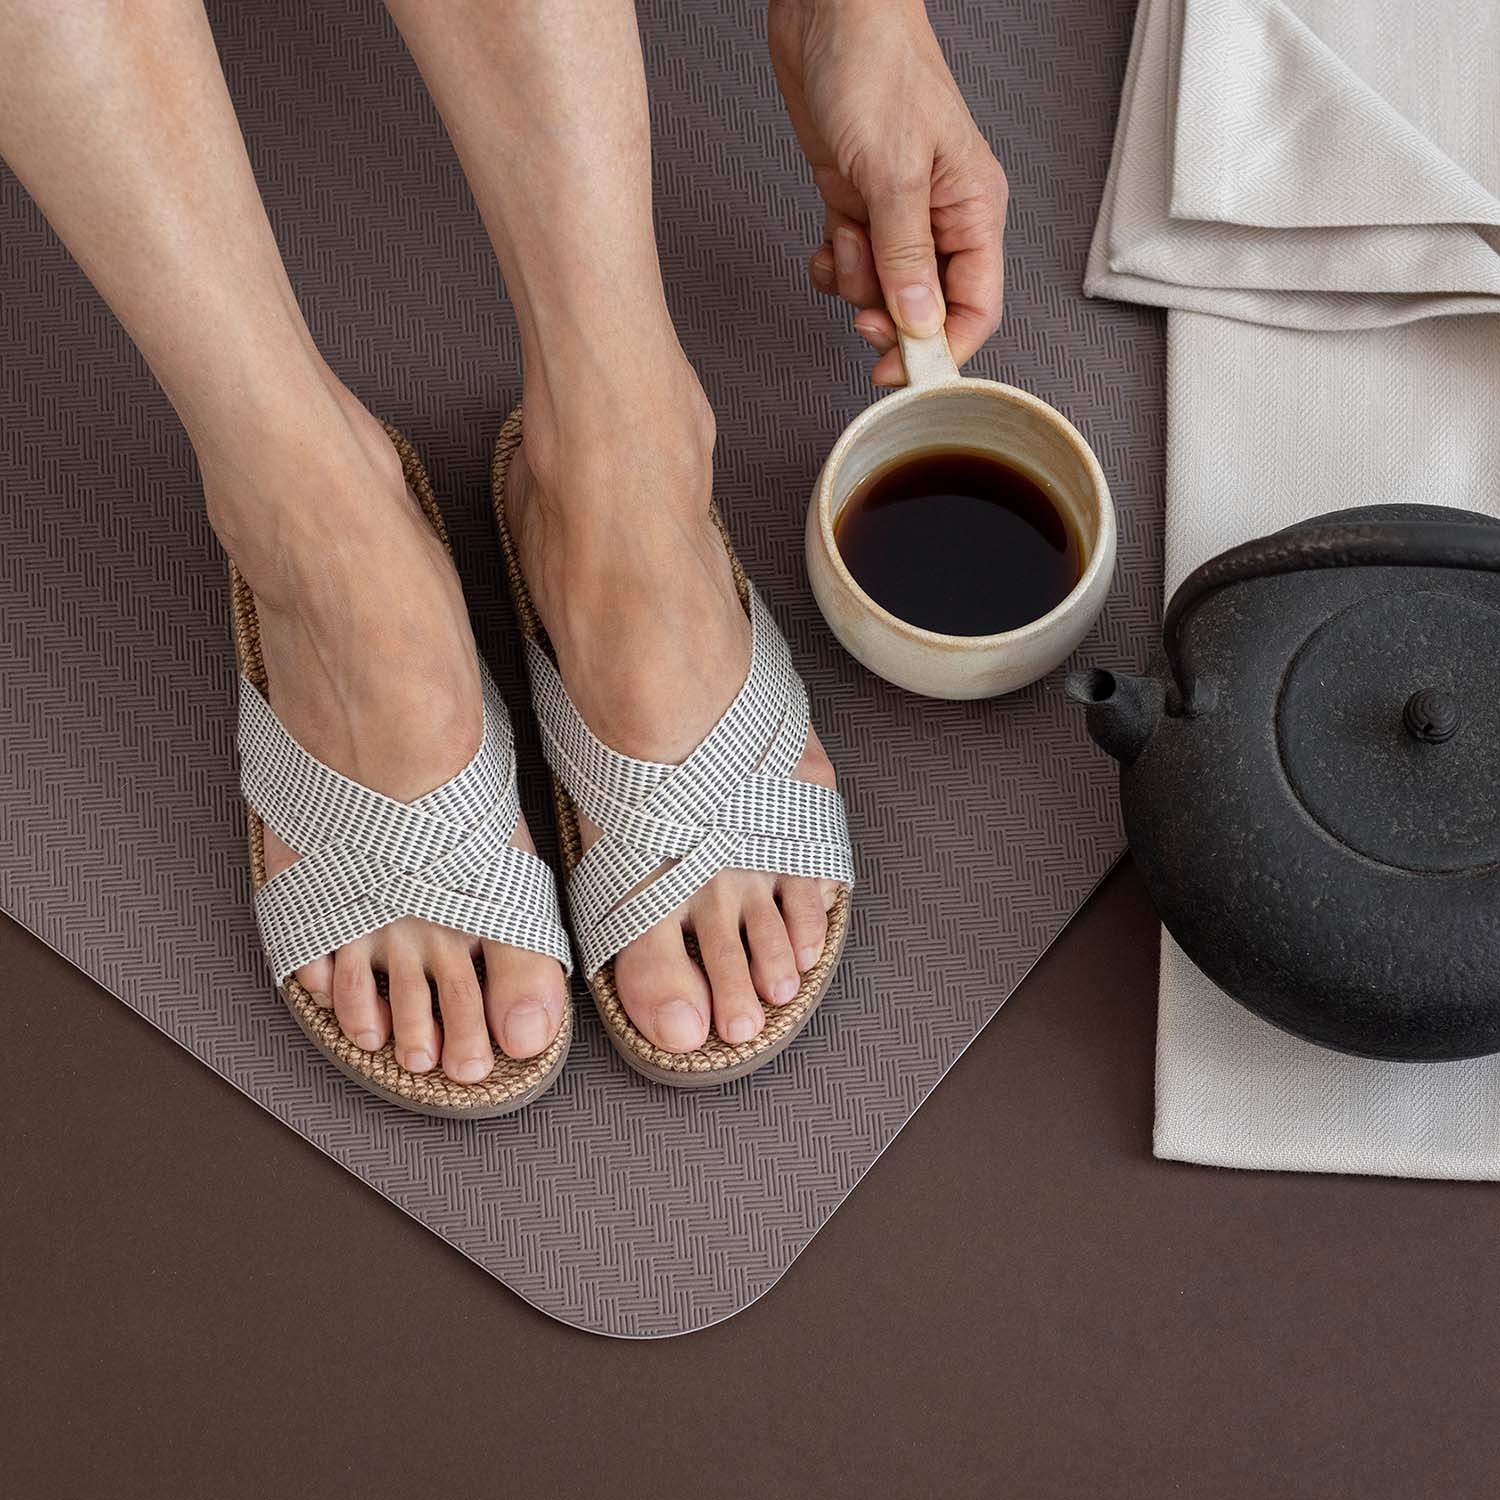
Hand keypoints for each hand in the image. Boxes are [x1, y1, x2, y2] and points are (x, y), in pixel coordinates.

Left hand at [768, 0, 1007, 384]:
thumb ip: (907, 257)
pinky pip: (851, 266)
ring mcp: (897, 215)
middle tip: (861, 313)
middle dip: (889, 318)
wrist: (827, 13)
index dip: (941, 351)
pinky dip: (834, 266)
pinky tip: (827, 241)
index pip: (976, 308)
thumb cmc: (876, 65)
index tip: (901, 373)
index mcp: (973, 209)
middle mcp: (941, 219)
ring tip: (845, 239)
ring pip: (883, 291)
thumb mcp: (894, 172)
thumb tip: (921, 323)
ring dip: (854, 284)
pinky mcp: (858, 205)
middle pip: (927, 309)